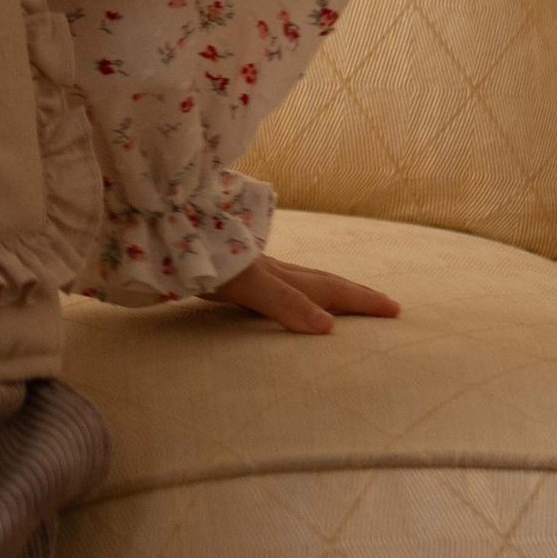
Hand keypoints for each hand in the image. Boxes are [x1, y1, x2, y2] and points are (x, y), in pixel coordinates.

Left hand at [207, 254, 399, 334]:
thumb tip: (328, 327)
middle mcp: (271, 270)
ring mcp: (251, 268)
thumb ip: (285, 303)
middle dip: (354, 294)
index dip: (362, 301)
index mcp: (280, 276)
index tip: (394, 309)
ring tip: (341, 300)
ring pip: (299, 280)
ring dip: (326, 291)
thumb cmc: (204, 260)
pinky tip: (280, 295)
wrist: (162, 230)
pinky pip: (275, 285)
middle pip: (321, 281)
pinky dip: (293, 292)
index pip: (330, 290)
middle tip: (385, 304)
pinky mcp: (231, 272)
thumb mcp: (247, 284)